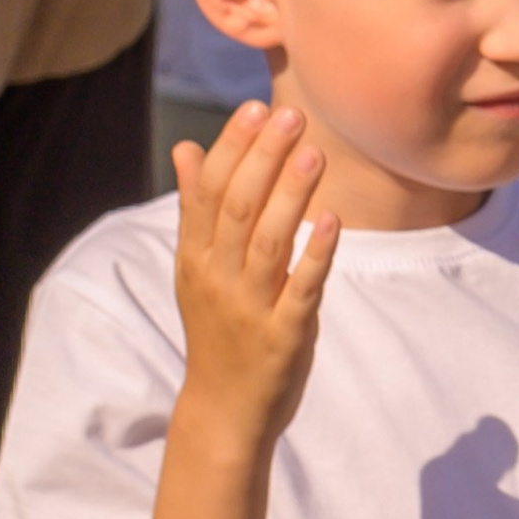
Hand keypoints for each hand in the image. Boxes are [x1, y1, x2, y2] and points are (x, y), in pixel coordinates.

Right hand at [170, 103, 338, 453]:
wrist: (223, 411)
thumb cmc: (219, 330)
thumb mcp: (198, 269)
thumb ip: (196, 208)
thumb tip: (186, 148)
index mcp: (195, 257)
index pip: (209, 191)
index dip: (231, 147)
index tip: (255, 108)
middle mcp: (217, 278)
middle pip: (237, 208)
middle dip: (263, 159)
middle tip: (291, 115)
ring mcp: (249, 307)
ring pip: (267, 243)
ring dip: (290, 196)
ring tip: (314, 154)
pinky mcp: (283, 335)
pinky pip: (301, 289)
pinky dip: (316, 255)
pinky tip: (333, 221)